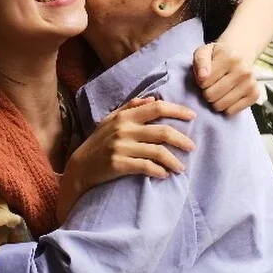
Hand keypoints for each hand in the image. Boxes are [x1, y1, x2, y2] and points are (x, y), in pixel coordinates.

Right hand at [58, 97, 196, 221]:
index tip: (192, 116)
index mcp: (125, 116)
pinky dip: (159, 171)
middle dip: (182, 139)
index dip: (177, 110)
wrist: (80, 167)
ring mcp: (121, 147)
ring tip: (181, 167)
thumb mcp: (111, 120)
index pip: (157, 107)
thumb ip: (131, 107)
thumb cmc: (98, 142)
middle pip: (162, 131)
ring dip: (174, 161)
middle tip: (192, 147)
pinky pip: (146, 167)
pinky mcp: (119, 164)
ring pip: (158, 152)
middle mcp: (124, 129)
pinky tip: (165, 174)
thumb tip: (153, 98)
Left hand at [193, 41, 262, 114]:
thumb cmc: (218, 56)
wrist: (241, 55)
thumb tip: (202, 76)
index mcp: (230, 58)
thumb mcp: (204, 51)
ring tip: (219, 89)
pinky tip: (228, 96)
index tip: (206, 76)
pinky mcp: (254, 95)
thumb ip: (200, 61)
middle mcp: (243, 70)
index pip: (203, 82)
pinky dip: (226, 107)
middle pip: (210, 95)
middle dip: (207, 91)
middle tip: (213, 84)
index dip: (200, 81)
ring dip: (215, 100)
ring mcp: (250, 83)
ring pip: (220, 105)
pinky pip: (230, 111)